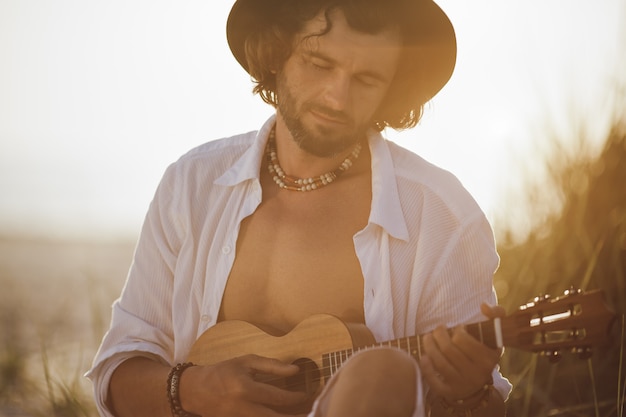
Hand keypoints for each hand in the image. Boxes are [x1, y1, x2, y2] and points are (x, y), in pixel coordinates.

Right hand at [180, 354, 308, 416]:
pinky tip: (281, 416)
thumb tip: (295, 370)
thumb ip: (272, 365)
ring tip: (302, 416)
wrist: (195, 390)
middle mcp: (243, 407)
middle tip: (312, 414)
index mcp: (246, 389)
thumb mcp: (246, 362)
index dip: (295, 398)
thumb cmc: (222, 372)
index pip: (277, 397)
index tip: (306, 395)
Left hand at [419, 304, 504, 401]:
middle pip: (448, 349)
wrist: (477, 383)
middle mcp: (477, 374)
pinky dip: (426, 367)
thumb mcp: (494, 336)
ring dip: (428, 346)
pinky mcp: (450, 393)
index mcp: (489, 359)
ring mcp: (463, 385)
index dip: (456, 330)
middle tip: (437, 329)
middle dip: (438, 334)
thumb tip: (484, 306)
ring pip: (439, 362)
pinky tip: (424, 356)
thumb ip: (496, 315)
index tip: (456, 328)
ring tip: (427, 337)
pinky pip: (434, 381)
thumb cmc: (482, 352)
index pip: (462, 339)